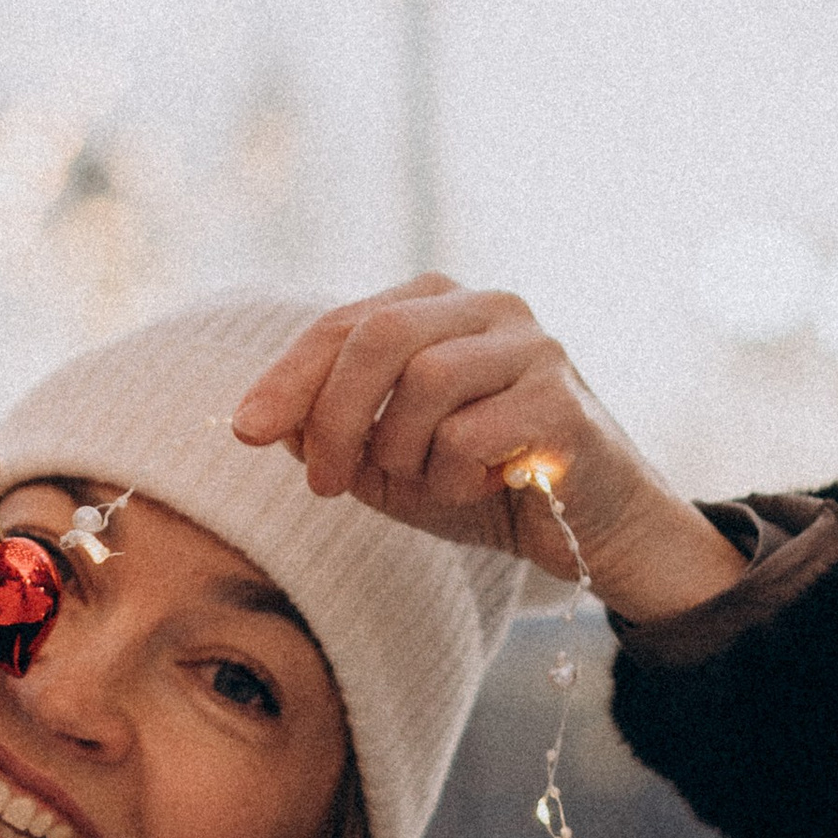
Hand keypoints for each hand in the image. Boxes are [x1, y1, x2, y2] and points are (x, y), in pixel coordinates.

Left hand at [229, 275, 746, 620]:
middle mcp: (490, 307)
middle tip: (326, 483)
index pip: (343, 324)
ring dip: (401, 450)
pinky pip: (474, 432)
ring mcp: (534, 347)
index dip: (287, 377)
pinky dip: (452, 476)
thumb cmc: (481, 483)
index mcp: (438, 306)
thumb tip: (264, 422)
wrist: (590, 531)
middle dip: (334, 414)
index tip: (246, 431)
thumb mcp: (387, 461)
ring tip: (420, 483)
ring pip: (427, 379)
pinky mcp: (566, 402)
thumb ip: (328, 433)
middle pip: (378, 335)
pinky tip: (475, 489)